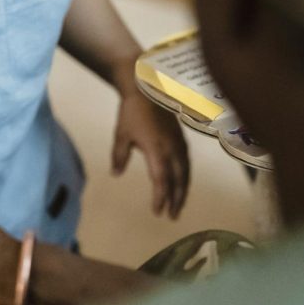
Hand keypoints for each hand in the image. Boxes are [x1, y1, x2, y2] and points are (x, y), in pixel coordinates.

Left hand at [112, 93, 189, 218]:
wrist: (148, 88)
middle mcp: (172, 149)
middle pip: (178, 180)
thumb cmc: (132, 111)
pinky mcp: (181, 138)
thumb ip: (120, 155)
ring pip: (185, 172)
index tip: (157, 212)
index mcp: (157, 150)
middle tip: (172, 216)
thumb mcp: (121, 134)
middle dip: (176, 200)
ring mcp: (179, 143)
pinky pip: (187, 162)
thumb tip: (116, 173)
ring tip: (178, 204)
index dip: (161, 198)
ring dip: (183, 190)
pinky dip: (185, 176)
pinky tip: (182, 182)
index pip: (161, 180)